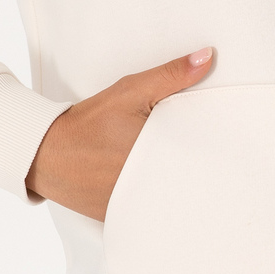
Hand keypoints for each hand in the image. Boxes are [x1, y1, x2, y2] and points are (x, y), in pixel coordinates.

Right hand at [26, 47, 214, 217]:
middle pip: (187, 181)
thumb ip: (171, 75)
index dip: (216, 153)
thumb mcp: (131, 92)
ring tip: (190, 177)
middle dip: (198, 171)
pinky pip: (147, 211)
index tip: (228, 146)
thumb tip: (208, 57)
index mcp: (156, 155)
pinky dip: (155, 202)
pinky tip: (161, 191)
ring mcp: (133, 205)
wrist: (46, 153)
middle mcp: (147, 185)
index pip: (200, 158)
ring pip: (170, 199)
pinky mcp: (120, 216)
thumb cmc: (89, 122)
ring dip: (178, 189)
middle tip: (214, 161)